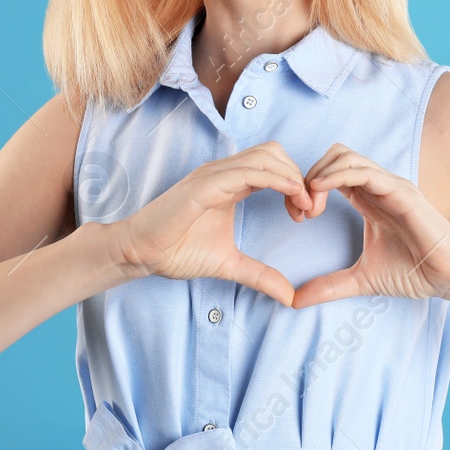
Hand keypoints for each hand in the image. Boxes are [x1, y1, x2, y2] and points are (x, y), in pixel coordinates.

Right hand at [109, 142, 314, 306]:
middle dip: (299, 175)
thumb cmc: (177, 251)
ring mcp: (213, 174)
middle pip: (275, 153)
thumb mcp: (229, 264)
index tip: (306, 214)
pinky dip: (274, 178)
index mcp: (231, 182)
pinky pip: (246, 171)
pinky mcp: (204, 184)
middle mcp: (224, 171)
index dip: (296, 184)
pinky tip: (290, 194)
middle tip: (309, 209)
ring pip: (265, 156)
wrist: (141, 252)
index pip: (274, 165)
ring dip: (292, 176)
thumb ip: (259, 275)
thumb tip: (289, 297)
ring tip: (303, 205)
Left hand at [291, 144, 449, 308]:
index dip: (307, 187)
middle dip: (308, 176)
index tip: (296, 215)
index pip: (330, 173)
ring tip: (309, 205)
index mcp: (369, 199)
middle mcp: (378, 186)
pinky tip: (320, 191)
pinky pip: (365, 171)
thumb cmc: (416, 271)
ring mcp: (390, 185)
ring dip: (319, 174)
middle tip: (300, 209)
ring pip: (345, 156)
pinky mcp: (400, 191)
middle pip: (334, 156)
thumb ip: (330, 286)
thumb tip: (295, 300)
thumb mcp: (361, 279)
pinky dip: (337, 175)